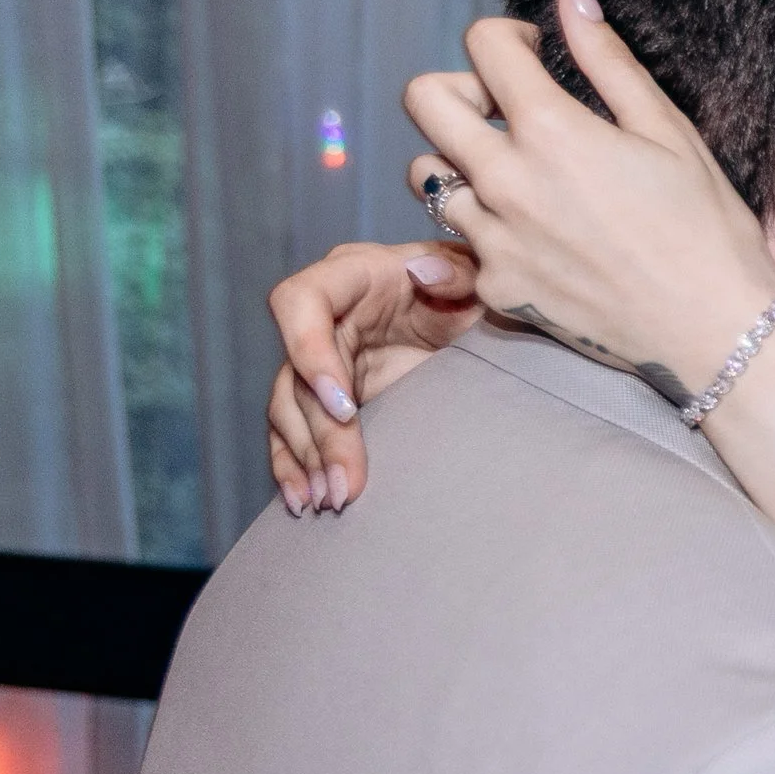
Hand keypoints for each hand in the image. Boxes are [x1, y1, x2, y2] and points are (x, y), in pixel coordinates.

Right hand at [265, 240, 480, 512]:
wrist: (483, 319)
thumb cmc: (478, 290)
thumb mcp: (479, 277)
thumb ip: (459, 271)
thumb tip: (424, 272)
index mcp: (353, 275)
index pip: (302, 301)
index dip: (309, 353)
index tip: (344, 406)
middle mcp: (327, 317)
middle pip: (298, 375)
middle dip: (320, 435)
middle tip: (346, 486)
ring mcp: (325, 360)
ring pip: (291, 411)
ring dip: (308, 461)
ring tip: (332, 502)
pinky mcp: (329, 397)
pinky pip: (294, 432)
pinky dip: (296, 466)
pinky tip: (303, 500)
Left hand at [400, 0, 774, 410]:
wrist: (717, 335)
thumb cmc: (708, 230)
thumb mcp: (668, 132)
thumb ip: (606, 59)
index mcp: (551, 130)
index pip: (484, 45)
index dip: (510, 38)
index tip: (536, 57)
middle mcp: (507, 182)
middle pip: (424, 99)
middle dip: (462, 88)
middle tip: (506, 110)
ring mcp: (494, 240)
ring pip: (426, 175)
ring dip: (461, 162)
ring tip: (517, 177)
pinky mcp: (497, 289)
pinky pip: (461, 243)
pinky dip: (488, 231)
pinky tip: (540, 239)